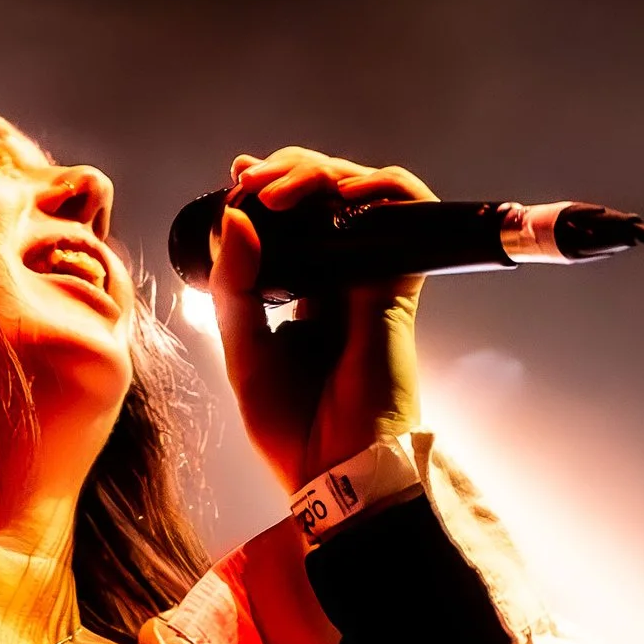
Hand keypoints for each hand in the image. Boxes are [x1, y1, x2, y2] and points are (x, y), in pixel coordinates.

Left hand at [210, 145, 432, 493]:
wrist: (338, 473)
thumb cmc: (294, 430)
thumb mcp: (243, 354)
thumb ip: (234, 287)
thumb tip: (236, 217)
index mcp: (306, 299)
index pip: (295, 222)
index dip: (271, 188)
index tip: (238, 176)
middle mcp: (343, 282)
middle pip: (327, 198)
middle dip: (290, 170)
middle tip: (251, 177)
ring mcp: (373, 280)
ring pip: (363, 193)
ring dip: (320, 173)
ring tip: (279, 188)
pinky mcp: (399, 285)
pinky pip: (409, 214)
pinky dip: (383, 188)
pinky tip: (341, 195)